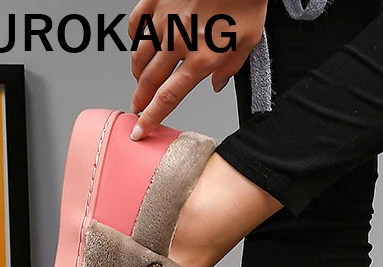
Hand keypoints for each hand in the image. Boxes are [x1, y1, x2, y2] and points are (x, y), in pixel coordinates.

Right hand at [128, 0, 266, 138]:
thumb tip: (215, 84)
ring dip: (138, 74)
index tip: (142, 130)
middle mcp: (178, 42)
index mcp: (202, 58)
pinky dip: (134, 39)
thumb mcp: (248, 40)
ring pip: (139, 55)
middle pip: (149, 81)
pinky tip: (139, 44)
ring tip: (141, 82)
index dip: (152, 117)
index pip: (168, 97)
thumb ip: (230, 67)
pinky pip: (136, 24)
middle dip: (140, 100)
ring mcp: (163, 19)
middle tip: (136, 109)